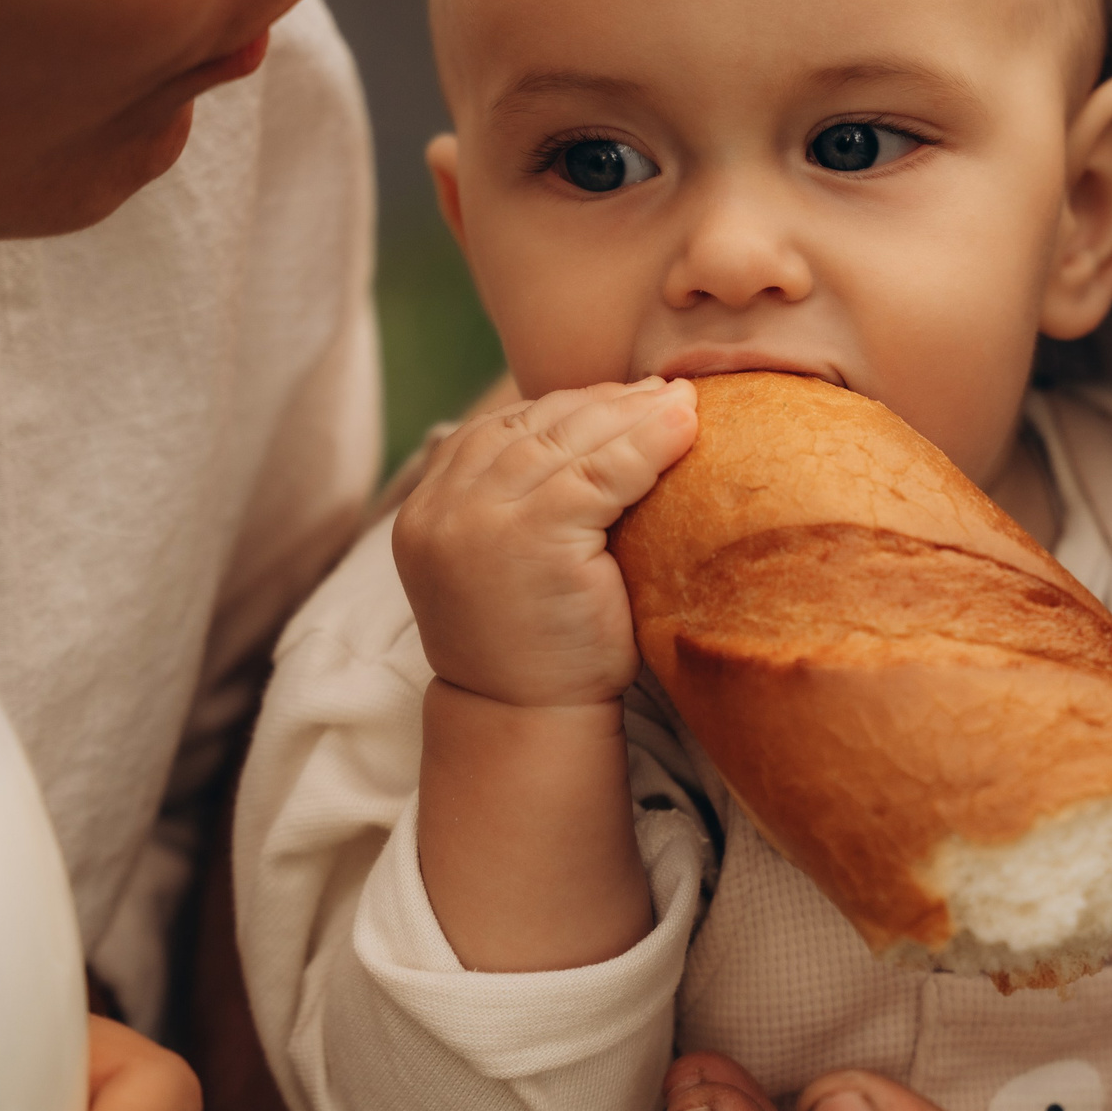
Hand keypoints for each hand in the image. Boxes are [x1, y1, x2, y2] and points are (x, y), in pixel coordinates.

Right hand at [393, 377, 696, 709]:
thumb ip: (519, 502)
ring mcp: (478, 520)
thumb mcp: (511, 562)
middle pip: (533, 427)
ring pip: (568, 441)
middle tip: (661, 390)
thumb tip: (590, 429)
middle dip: (604, 402)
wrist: (526, 720)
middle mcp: (442, 508)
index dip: (565, 408)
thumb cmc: (537, 648)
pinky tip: (684, 429)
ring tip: (682, 403)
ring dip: (632, 414)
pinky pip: (600, 473)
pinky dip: (647, 445)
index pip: (500, 432)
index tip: (620, 399)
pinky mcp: (531, 536)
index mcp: (427, 509)